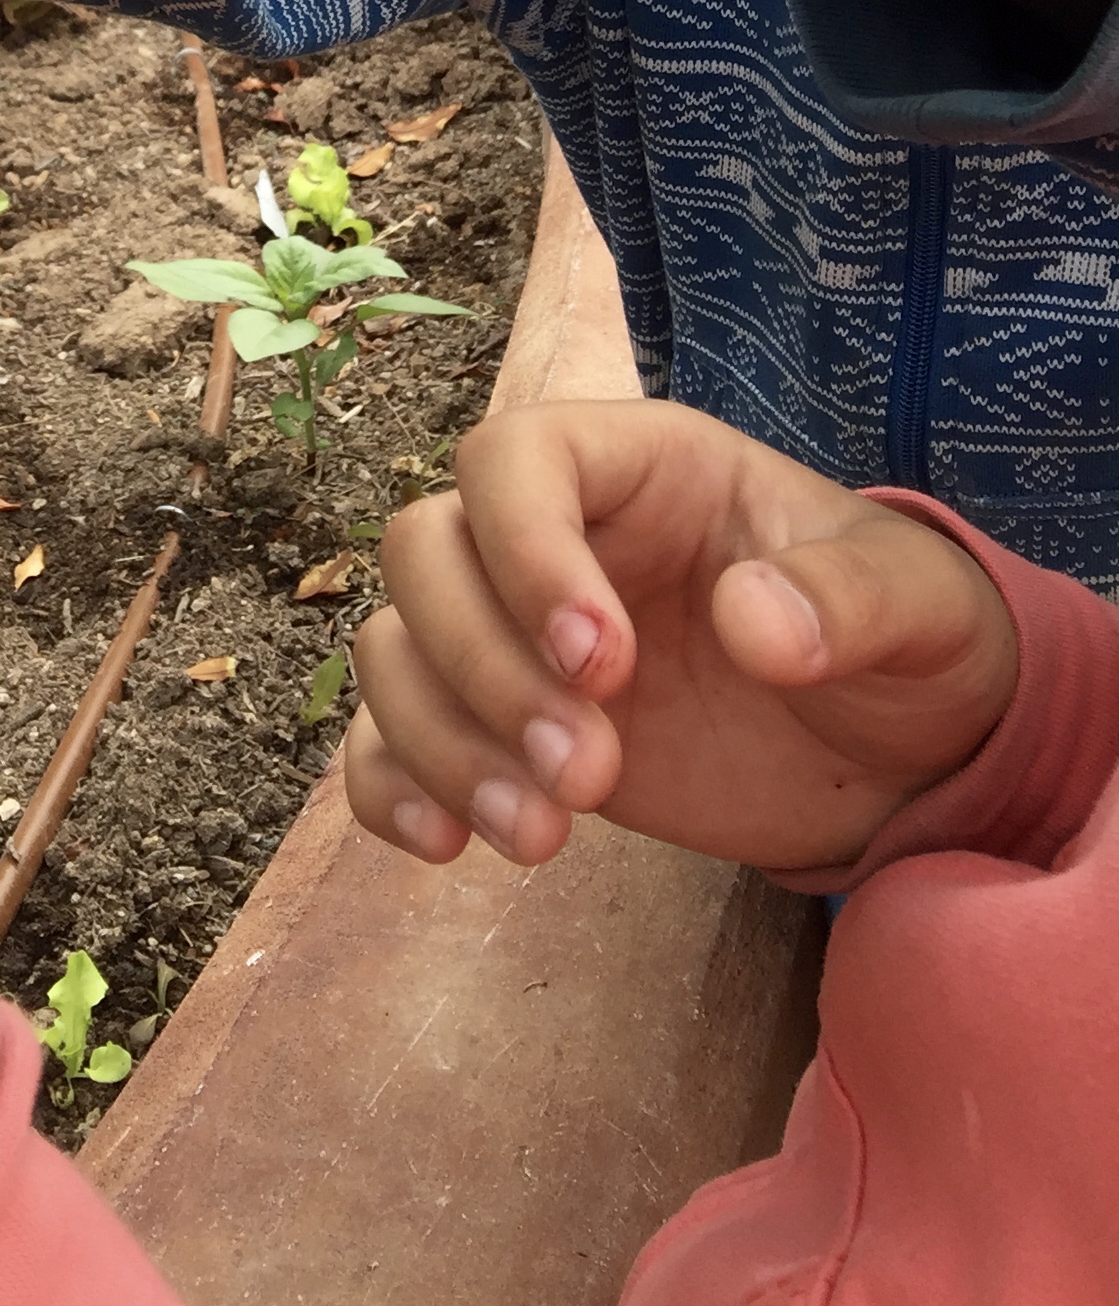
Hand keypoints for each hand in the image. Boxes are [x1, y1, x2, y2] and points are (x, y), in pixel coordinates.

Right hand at [343, 399, 1017, 876]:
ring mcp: (514, 632)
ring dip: (442, 741)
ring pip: (395, 644)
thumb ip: (849, 600)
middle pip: (426, 549)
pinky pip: (387, 734)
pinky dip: (390, 784)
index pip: (514, 460)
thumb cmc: (905, 640)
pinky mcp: (498, 726)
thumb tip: (754, 625)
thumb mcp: (919, 608)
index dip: (526, 551)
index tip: (603, 666)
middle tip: (591, 774)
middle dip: (485, 667)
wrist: (897, 748)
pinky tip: (445, 846)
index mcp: (638, 465)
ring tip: (545, 838)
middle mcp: (553, 534)